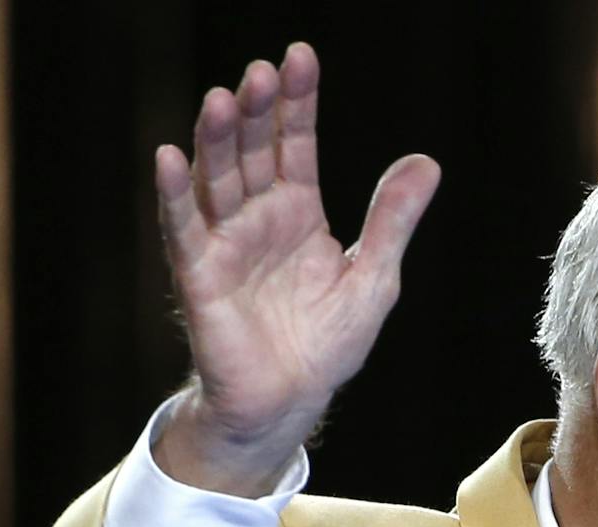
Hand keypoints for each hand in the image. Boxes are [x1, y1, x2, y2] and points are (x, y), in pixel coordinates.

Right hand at [152, 42, 439, 494]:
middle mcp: (257, 218)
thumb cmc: (328, 343)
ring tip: (223, 97)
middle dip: (256, 110)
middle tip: (262, 71)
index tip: (299, 56)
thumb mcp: (374, 277)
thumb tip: (427, 161)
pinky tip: (170, 155)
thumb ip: (394, 221)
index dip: (297, 103)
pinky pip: (184, 228)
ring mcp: (225, 243)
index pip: (295, 144)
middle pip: (252, 150)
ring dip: (216, 138)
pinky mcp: (200, 275)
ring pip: (217, 179)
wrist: (291, 400)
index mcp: (298, 213)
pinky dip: (176, 194)